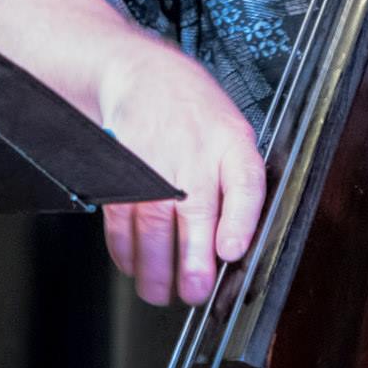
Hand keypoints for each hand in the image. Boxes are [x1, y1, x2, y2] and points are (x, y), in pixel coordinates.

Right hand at [94, 29, 265, 306]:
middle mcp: (194, 151)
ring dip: (156, 270)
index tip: (231, 251)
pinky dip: (126, 252)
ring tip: (160, 292)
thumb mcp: (232, 134)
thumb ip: (239, 183)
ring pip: (153, 226)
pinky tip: (135, 266)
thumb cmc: (196, 115)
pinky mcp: (122, 174)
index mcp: (232, 142)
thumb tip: (238, 246)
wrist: (144, 75)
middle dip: (192, 263)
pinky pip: (122, 222)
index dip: (239, 221)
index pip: (245, 182)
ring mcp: (154, 162)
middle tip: (193, 292)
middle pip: (194, 214)